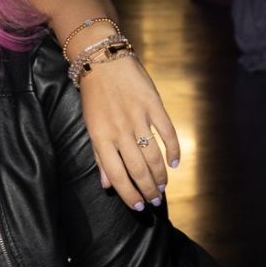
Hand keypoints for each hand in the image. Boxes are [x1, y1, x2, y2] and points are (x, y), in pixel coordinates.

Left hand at [79, 55, 179, 210]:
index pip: (117, 175)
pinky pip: (166, 132)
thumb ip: (100, 156)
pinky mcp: (153, 104)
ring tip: (162, 187)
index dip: (129, 194)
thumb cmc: (94, 96)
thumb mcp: (91, 127)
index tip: (138, 207)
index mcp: (101, 137)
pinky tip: (174, 163)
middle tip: (154, 201)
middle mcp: (120, 130)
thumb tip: (106, 184)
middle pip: (138, 168)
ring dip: (160, 175)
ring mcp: (138, 117)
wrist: (102, 60)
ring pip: (153, 154)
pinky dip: (173, 150)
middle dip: (147, 189)